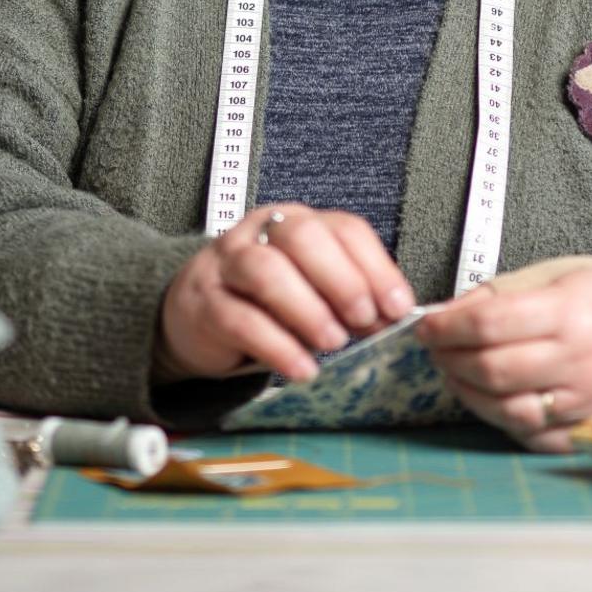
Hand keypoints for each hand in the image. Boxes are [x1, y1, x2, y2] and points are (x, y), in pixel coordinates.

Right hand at [158, 204, 416, 382]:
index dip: (376, 265)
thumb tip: (393, 319)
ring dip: (308, 309)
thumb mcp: (311, 292)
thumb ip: (348, 298)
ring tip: (335, 343)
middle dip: (341, 278)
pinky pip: (240, 320)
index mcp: (296, 222)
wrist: (193, 318)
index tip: (399, 306)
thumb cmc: (264, 303)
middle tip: (365, 320)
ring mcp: (226, 264)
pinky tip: (302, 368)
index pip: (342, 228)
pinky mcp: (204, 304)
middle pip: (302, 236)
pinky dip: (277, 346)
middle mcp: (259, 233)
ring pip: (266, 271)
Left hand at [418, 268, 591, 452]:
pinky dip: (497, 417)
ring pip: (505, 410)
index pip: (490, 324)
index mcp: (571, 315)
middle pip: (492, 370)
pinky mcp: (586, 431)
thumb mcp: (556, 277)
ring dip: (467, 392)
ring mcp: (585, 404)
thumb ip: (500, 296)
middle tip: (437, 349)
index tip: (428, 325)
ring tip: (455, 372)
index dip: (447, 326)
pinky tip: (486, 397)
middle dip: (450, 359)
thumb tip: (447, 315)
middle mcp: (580, 363)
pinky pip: (528, 434)